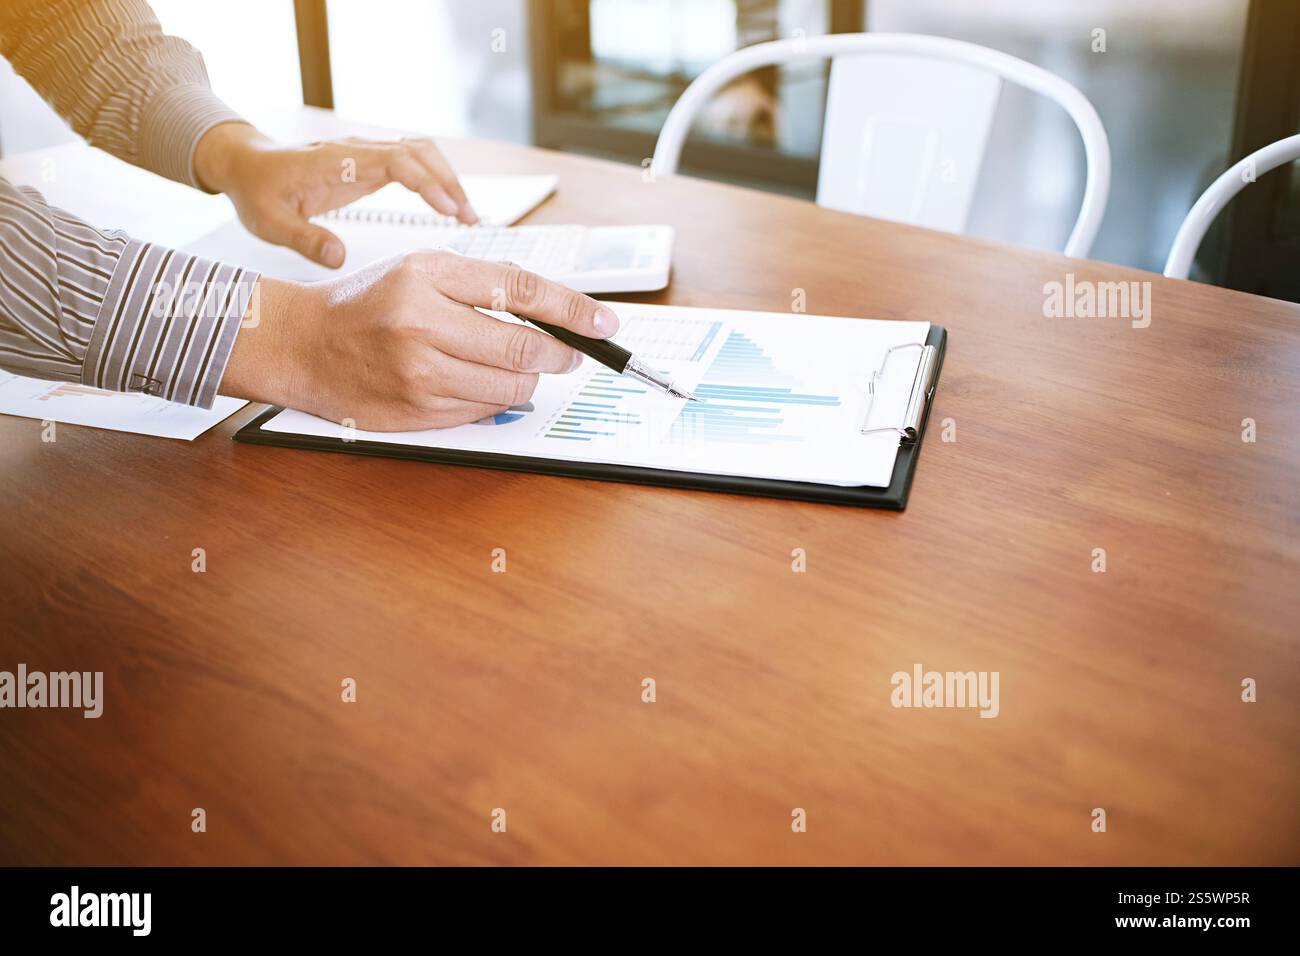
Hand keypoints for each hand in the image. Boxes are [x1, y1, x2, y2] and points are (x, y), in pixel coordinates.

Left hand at [193, 122, 478, 268]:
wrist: (246, 165)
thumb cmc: (256, 193)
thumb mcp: (268, 224)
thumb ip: (303, 240)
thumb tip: (340, 258)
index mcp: (336, 161)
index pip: (394, 160)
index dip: (426, 183)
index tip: (447, 210)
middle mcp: (357, 151)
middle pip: (419, 150)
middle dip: (450, 181)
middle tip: (469, 219)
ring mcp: (367, 154)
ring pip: (422, 153)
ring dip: (449, 179)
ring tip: (468, 217)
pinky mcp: (371, 164)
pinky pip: (414, 163)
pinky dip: (437, 181)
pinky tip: (449, 209)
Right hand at [221, 252, 620, 431]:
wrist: (304, 344)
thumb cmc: (370, 302)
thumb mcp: (423, 270)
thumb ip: (487, 286)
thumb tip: (558, 316)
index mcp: (427, 276)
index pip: (521, 291)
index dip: (573, 310)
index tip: (605, 324)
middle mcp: (421, 324)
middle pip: (524, 350)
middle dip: (558, 355)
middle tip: (568, 354)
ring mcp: (417, 374)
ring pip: (510, 389)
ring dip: (525, 382)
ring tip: (510, 368)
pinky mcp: (415, 412)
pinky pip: (482, 412)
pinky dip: (492, 400)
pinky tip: (469, 383)